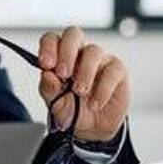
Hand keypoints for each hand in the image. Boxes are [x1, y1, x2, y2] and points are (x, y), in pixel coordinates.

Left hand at [37, 26, 129, 141]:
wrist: (92, 128)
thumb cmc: (71, 109)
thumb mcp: (55, 103)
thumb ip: (48, 88)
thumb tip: (46, 74)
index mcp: (59, 56)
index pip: (52, 39)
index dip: (48, 47)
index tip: (45, 64)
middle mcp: (79, 53)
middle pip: (73, 34)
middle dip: (67, 52)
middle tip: (63, 74)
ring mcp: (99, 60)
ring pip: (93, 51)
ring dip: (84, 72)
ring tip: (79, 92)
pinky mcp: (116, 71)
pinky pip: (111, 72)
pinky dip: (102, 90)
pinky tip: (94, 104)